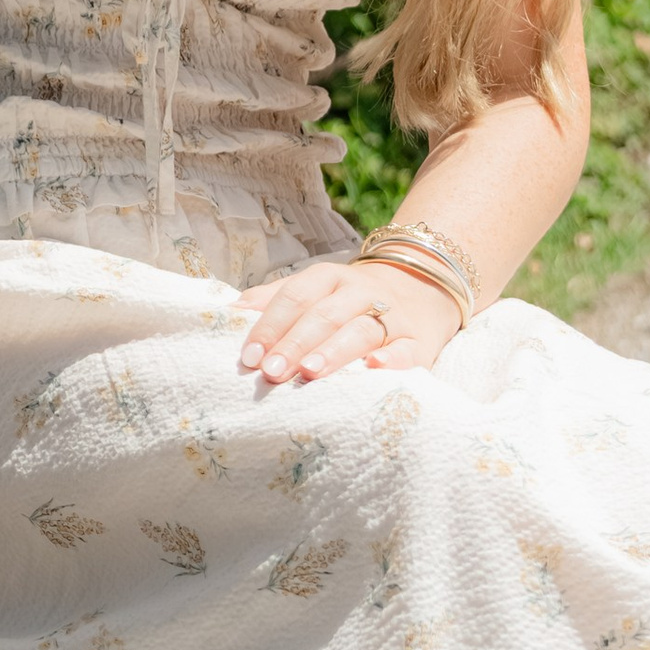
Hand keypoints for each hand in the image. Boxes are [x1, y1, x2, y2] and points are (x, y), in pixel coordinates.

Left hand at [230, 258, 462, 382]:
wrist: (420, 289)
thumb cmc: (348, 300)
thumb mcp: (314, 290)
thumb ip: (275, 299)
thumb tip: (229, 312)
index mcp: (328, 277)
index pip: (294, 296)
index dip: (270, 325)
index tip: (248, 357)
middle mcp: (359, 292)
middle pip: (323, 315)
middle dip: (294, 343)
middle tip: (270, 372)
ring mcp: (391, 315)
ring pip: (360, 330)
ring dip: (333, 351)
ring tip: (310, 372)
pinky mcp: (418, 342)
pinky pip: (406, 350)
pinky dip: (392, 359)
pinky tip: (374, 368)